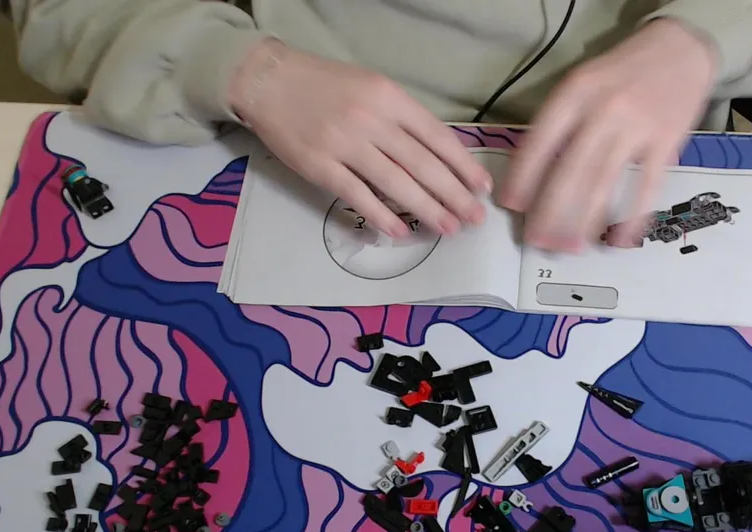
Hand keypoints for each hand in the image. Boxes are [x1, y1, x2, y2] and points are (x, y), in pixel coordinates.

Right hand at [229, 39, 491, 237]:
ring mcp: (345, 144)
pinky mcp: (319, 166)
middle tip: (475, 218)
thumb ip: (403, 117)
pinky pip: (357, 195)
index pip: (437, 136)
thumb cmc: (326, 85)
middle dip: (454, 195)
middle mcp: (372, 120)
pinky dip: (381, 216)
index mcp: (390, 98)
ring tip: (448, 228)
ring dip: (427, 210)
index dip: (462, 165)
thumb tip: (439, 154)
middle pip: (423, 165)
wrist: (269, 81)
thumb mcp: (372, 86)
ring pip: (396, 184)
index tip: (482, 187)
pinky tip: (401, 231)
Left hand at [498, 19, 717, 250]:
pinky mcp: (666, 143)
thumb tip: (534, 173)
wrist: (682, 48)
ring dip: (583, 220)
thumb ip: (561, 121)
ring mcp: (636, 128)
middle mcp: (603, 110)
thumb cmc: (623, 70)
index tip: (511, 205)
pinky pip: (646, 187)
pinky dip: (632, 218)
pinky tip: (619, 240)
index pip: (540, 142)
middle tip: (537, 240)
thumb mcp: (583, 81)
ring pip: (602, 183)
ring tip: (569, 246)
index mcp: (575, 93)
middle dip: (550, 211)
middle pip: (569, 171)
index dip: (523, 177)